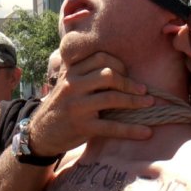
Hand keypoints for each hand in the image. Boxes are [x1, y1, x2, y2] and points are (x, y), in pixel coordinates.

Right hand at [29, 51, 153, 156]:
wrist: (41, 132)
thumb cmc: (60, 105)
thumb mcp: (65, 82)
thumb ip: (82, 69)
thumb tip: (110, 59)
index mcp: (71, 72)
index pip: (100, 58)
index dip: (119, 64)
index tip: (127, 73)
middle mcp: (72, 85)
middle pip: (108, 74)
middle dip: (129, 82)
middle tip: (143, 90)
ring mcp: (77, 105)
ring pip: (112, 98)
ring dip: (135, 101)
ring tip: (149, 104)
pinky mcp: (82, 126)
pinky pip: (111, 126)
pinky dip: (131, 130)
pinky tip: (146, 132)